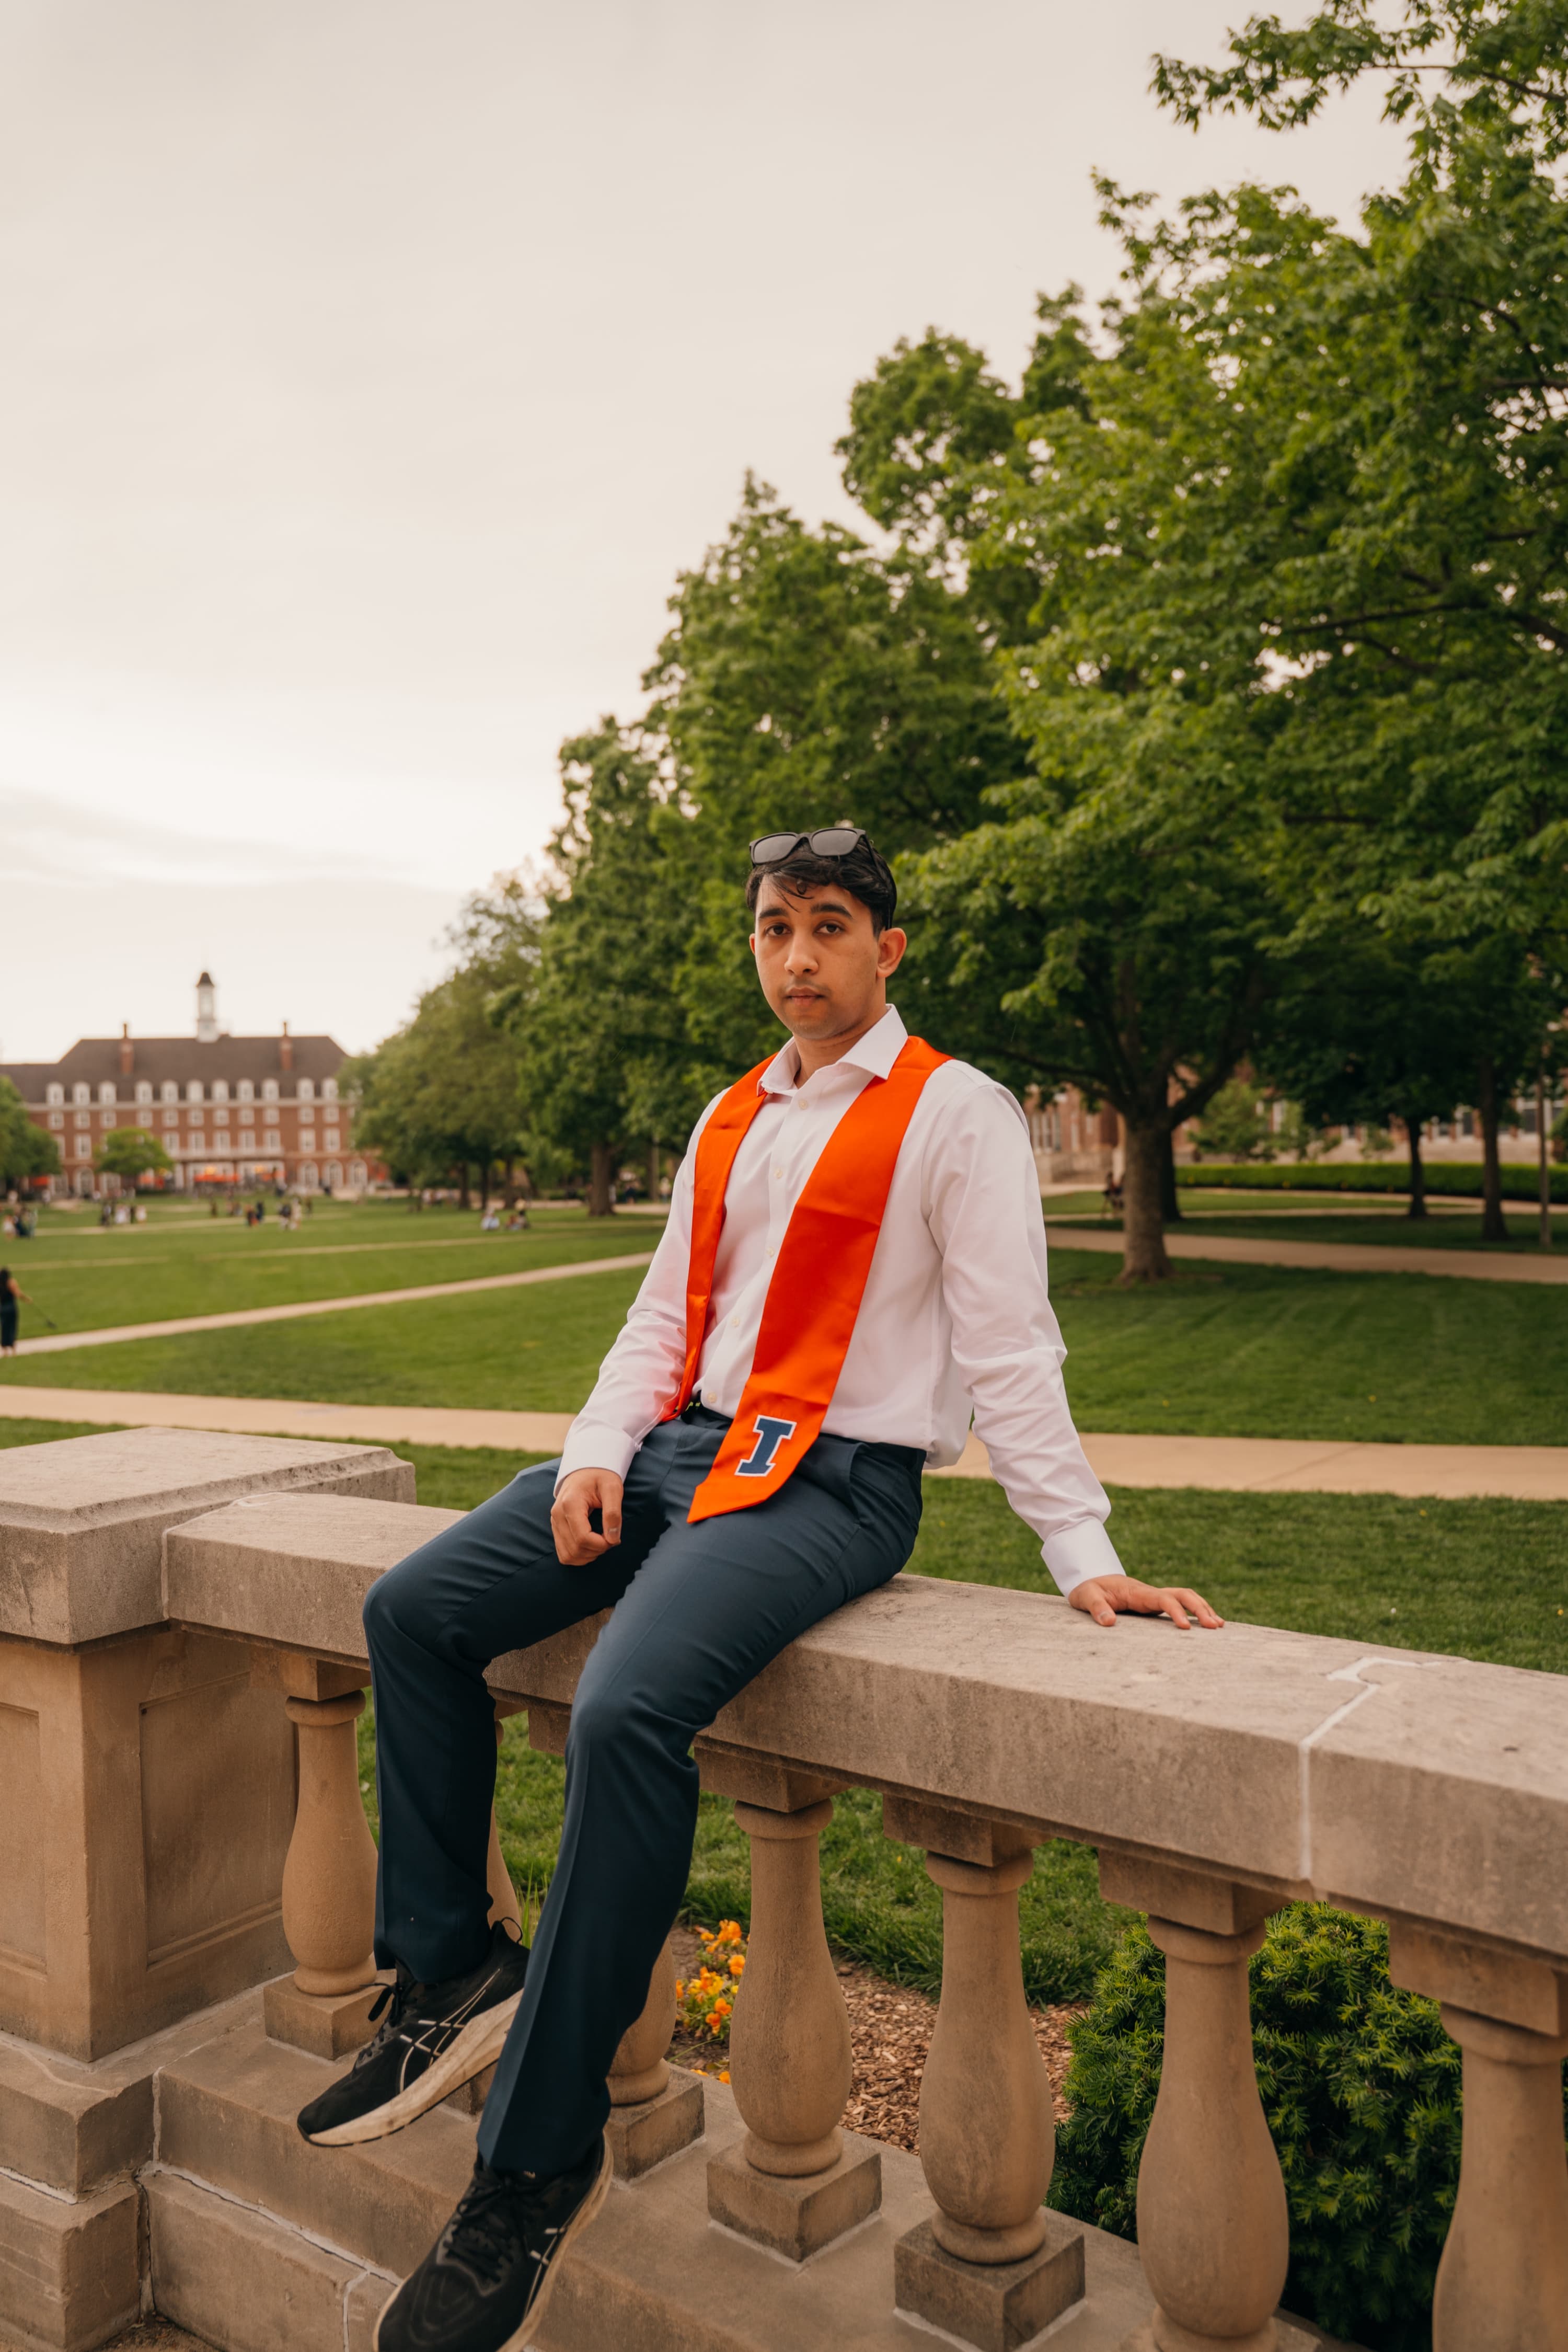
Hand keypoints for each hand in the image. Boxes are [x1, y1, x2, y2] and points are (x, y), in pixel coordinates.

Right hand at [551, 1469, 624, 1565]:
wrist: (585, 1470)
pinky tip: (591, 1546)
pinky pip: (564, 1553)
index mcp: (570, 1504)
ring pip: (568, 1555)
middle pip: (575, 1549)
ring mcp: (554, 1522)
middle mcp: (557, 1515)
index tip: (615, 1538)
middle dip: (597, 1550)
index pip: (583, 1538)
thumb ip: (613, 1513)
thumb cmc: (601, 1477)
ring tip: (601, 1543)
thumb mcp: (612, 1488)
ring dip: (588, 1556)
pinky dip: (579, 1556)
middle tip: (611, 1539)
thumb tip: (613, 1539)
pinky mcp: (556, 1528)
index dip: (601, 1545)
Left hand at [1069, 1575, 1223, 1630]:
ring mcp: (1155, 1597)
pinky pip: (1180, 1605)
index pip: (1163, 1599)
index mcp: (1137, 1591)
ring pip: (1186, 1597)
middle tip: (1215, 1627)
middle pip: (1183, 1594)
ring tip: (1219, 1626)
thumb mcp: (1086, 1597)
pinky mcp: (1156, 1604)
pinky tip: (1206, 1623)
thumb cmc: (1088, 1590)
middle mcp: (1151, 1593)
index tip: (1185, 1627)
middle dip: (1200, 1608)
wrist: (1090, 1580)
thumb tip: (1110, 1622)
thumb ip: (1097, 1608)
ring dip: (1203, 1608)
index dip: (1176, 1611)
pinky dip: (1196, 1611)